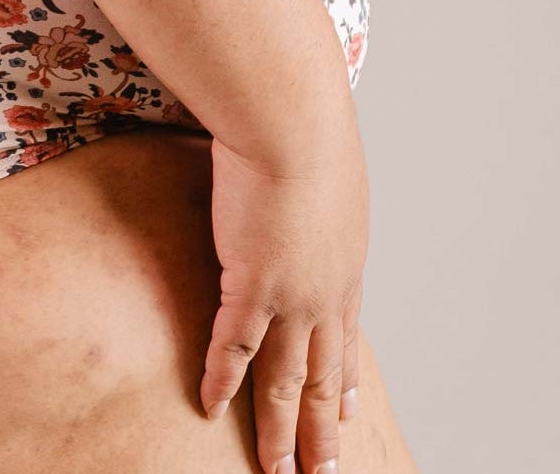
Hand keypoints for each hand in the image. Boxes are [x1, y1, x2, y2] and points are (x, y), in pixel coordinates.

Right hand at [199, 110, 368, 473]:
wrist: (292, 121)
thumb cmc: (306, 123)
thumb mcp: (325, 163)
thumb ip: (317, 188)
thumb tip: (307, 177)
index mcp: (346, 263)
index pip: (347, 335)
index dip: (345, 377)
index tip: (348, 410)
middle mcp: (326, 291)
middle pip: (323, 374)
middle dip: (322, 428)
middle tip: (323, 471)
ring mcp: (290, 295)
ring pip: (284, 379)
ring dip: (280, 430)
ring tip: (278, 470)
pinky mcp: (250, 286)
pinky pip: (232, 348)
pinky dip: (222, 382)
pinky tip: (210, 408)